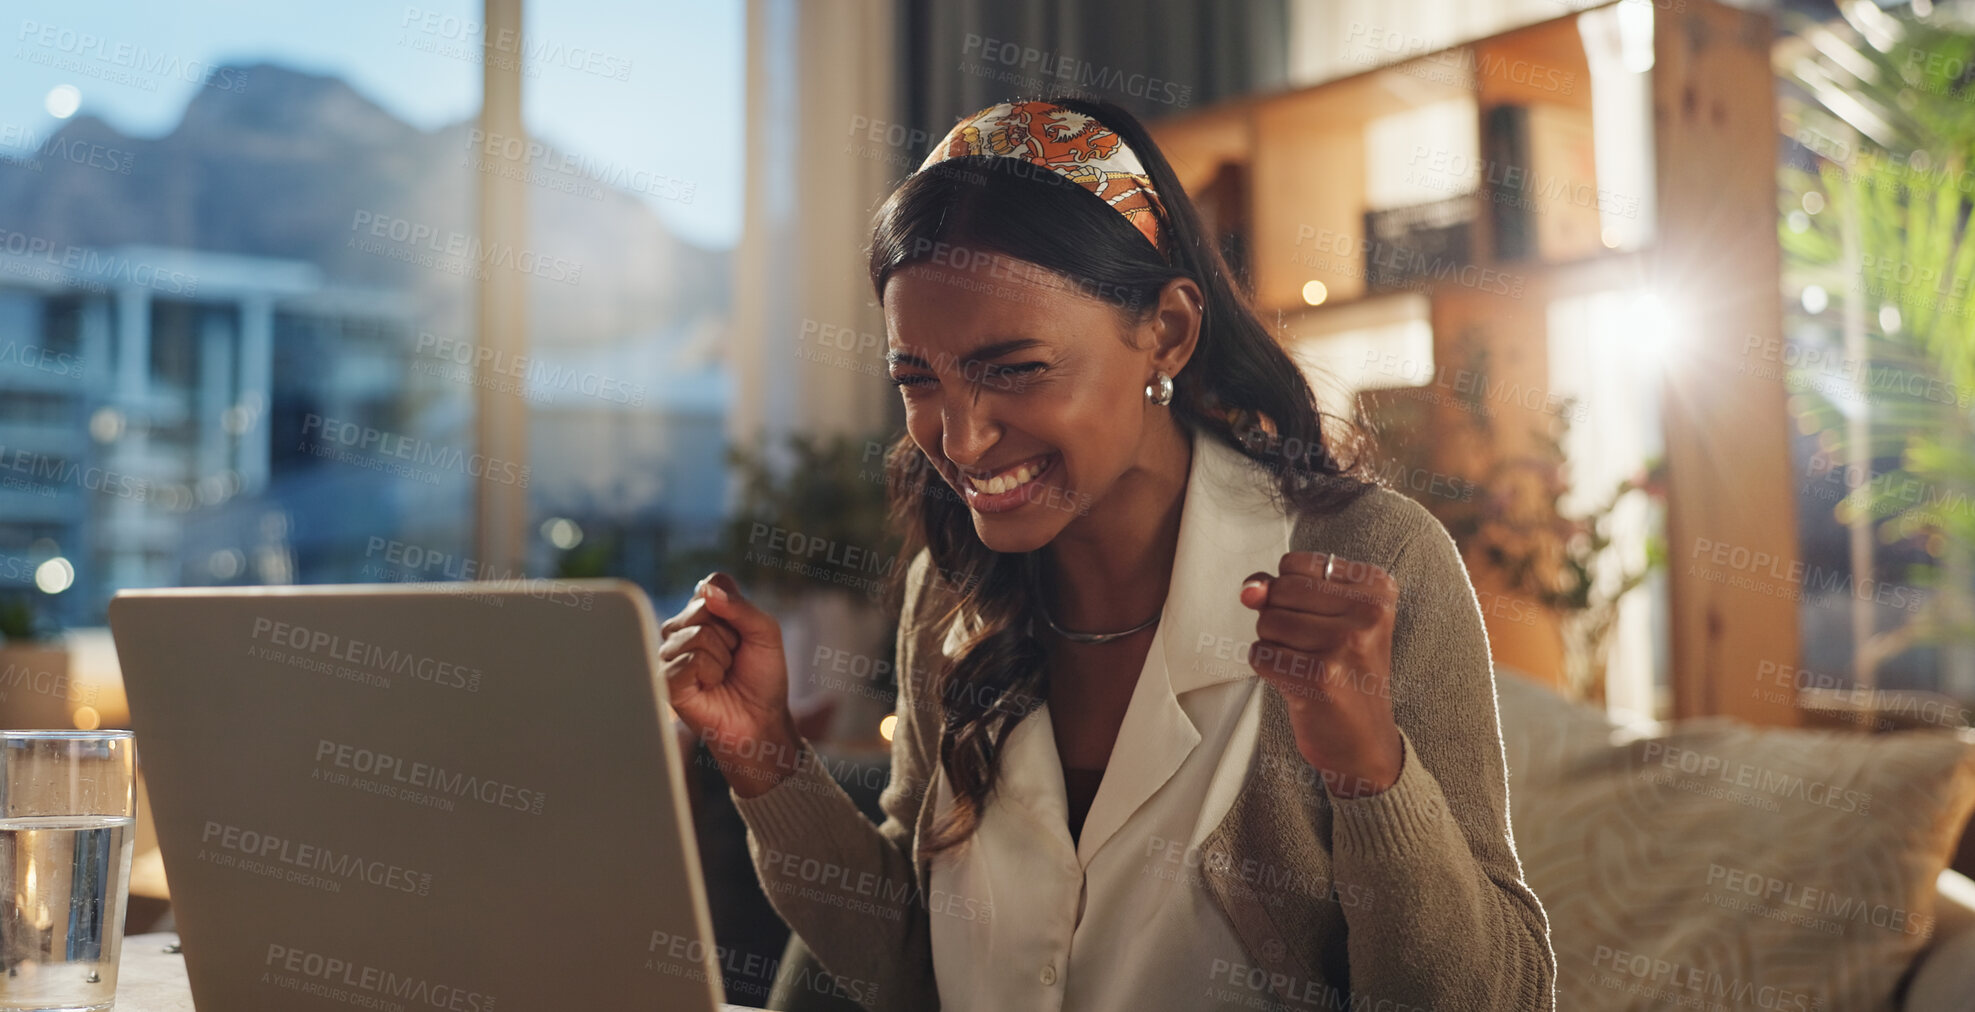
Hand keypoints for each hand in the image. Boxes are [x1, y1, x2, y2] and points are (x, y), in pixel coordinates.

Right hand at [658, 573, 802, 797]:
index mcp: (700, 613)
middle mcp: (680, 630)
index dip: (738, 613)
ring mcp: (669, 654)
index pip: (712, 587)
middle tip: (733, 660)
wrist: (761, 719)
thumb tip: (705, 589)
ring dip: (723, 658)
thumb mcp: (765, 632)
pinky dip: (711, 674)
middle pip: (703, 608)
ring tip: (722, 675)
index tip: (743, 637)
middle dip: (731, 636)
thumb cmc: (762, 676)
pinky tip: (709, 687)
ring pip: (698, 634)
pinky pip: (690, 659)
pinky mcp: (664, 679)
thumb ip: (740, 605)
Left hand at [1240, 551, 1403, 798]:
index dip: (1289, 593)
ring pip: (1267, 622)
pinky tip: (1298, 683)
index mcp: (1376, 588)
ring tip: (1308, 665)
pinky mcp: (1319, 677)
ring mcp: (1344, 645)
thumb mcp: (1328, 619)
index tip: (1319, 620)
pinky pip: (1260, 654)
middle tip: (1312, 647)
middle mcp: (1368, 612)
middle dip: (1280, 619)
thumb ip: (1282, 590)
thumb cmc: (1344, 674)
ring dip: (1275, 646)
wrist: (1364, 742)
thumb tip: (1250, 589)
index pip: (1295, 564)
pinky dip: (1268, 669)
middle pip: (1279, 591)